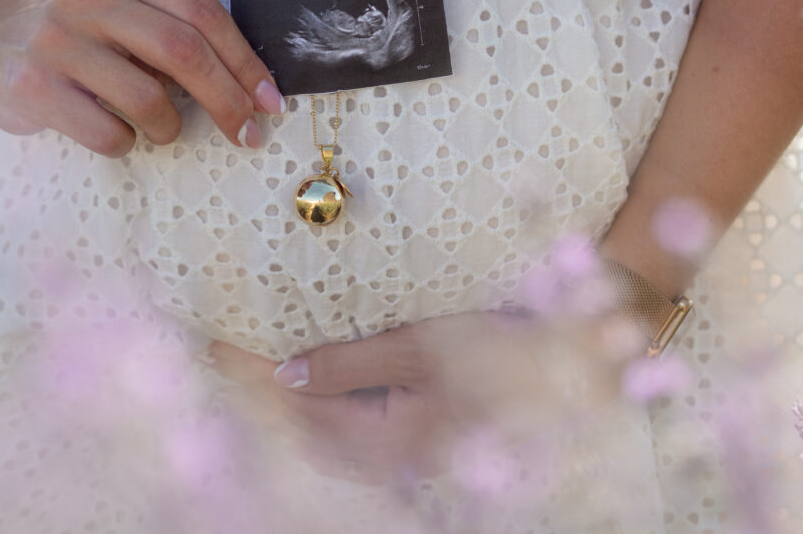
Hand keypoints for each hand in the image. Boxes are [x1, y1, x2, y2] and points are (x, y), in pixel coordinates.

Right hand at [0, 0, 284, 155]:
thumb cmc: (80, 33)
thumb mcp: (124, 8)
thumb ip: (176, 29)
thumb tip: (251, 85)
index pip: (203, 14)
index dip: (245, 62)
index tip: (271, 101)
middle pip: (184, 52)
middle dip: (229, 100)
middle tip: (249, 133)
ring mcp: (56, 40)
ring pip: (149, 98)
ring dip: (171, 127)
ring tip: (163, 128)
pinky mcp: (33, 86)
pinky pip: (109, 132)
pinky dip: (127, 143)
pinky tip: (117, 133)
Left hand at [206, 311, 620, 483]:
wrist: (587, 363)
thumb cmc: (507, 349)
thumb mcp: (424, 347)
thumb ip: (351, 365)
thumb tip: (285, 375)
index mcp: (394, 442)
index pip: (300, 412)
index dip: (252, 378)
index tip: (215, 344)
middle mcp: (398, 459)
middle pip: (307, 434)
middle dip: (264, 395)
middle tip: (229, 350)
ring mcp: (415, 452)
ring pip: (331, 436)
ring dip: (295, 402)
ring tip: (265, 362)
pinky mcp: (429, 436)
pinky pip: (360, 431)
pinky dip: (330, 406)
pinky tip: (326, 377)